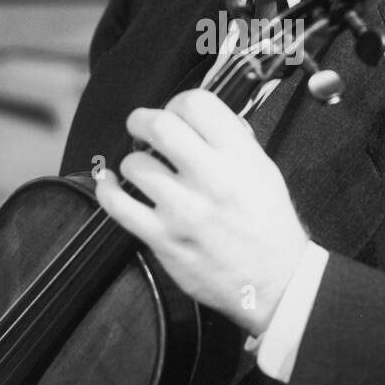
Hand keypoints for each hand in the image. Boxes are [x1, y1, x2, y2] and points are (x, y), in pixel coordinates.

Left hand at [95, 90, 308, 334]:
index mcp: (240, 156)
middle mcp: (211, 178)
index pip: (196, 103)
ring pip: (135, 164)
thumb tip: (195, 117)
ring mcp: (184, 210)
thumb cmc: (270, 226)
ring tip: (143, 169)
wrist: (276, 282)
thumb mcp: (264, 170)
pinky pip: (118, 206)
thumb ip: (232, 140)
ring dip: (134, 162)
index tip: (175, 113)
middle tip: (142, 127)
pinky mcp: (164, 239)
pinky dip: (108, 190)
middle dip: (143, 120)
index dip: (179, 102)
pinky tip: (112, 184)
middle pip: (159, 125)